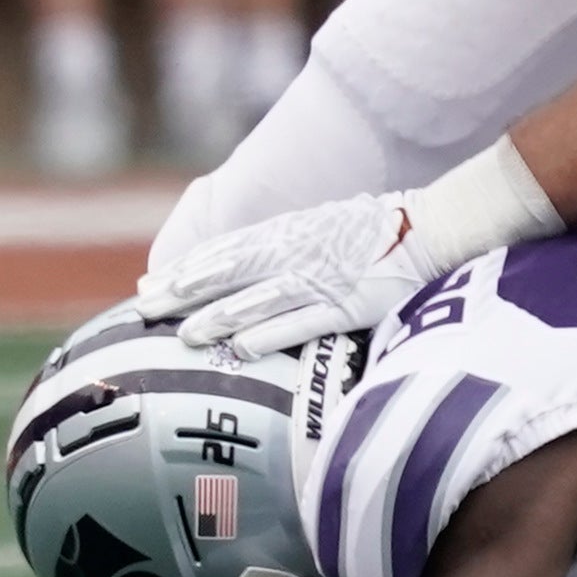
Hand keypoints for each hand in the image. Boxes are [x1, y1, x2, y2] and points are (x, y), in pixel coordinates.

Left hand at [135, 189, 446, 352]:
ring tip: (182, 334)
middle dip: (182, 290)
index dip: (183, 267)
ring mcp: (320, 279)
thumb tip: (248, 264)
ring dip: (217, 317)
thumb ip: (287, 244)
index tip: (148, 283)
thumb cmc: (379, 230)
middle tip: (143, 309)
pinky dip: (268, 334)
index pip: (223, 250)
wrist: (434, 227)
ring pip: (256, 299)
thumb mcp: (324, 227)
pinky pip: (300, 322)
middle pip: (227, 272)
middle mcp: (295, 253)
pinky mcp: (347, 304)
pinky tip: (239, 348)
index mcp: (288, 232)